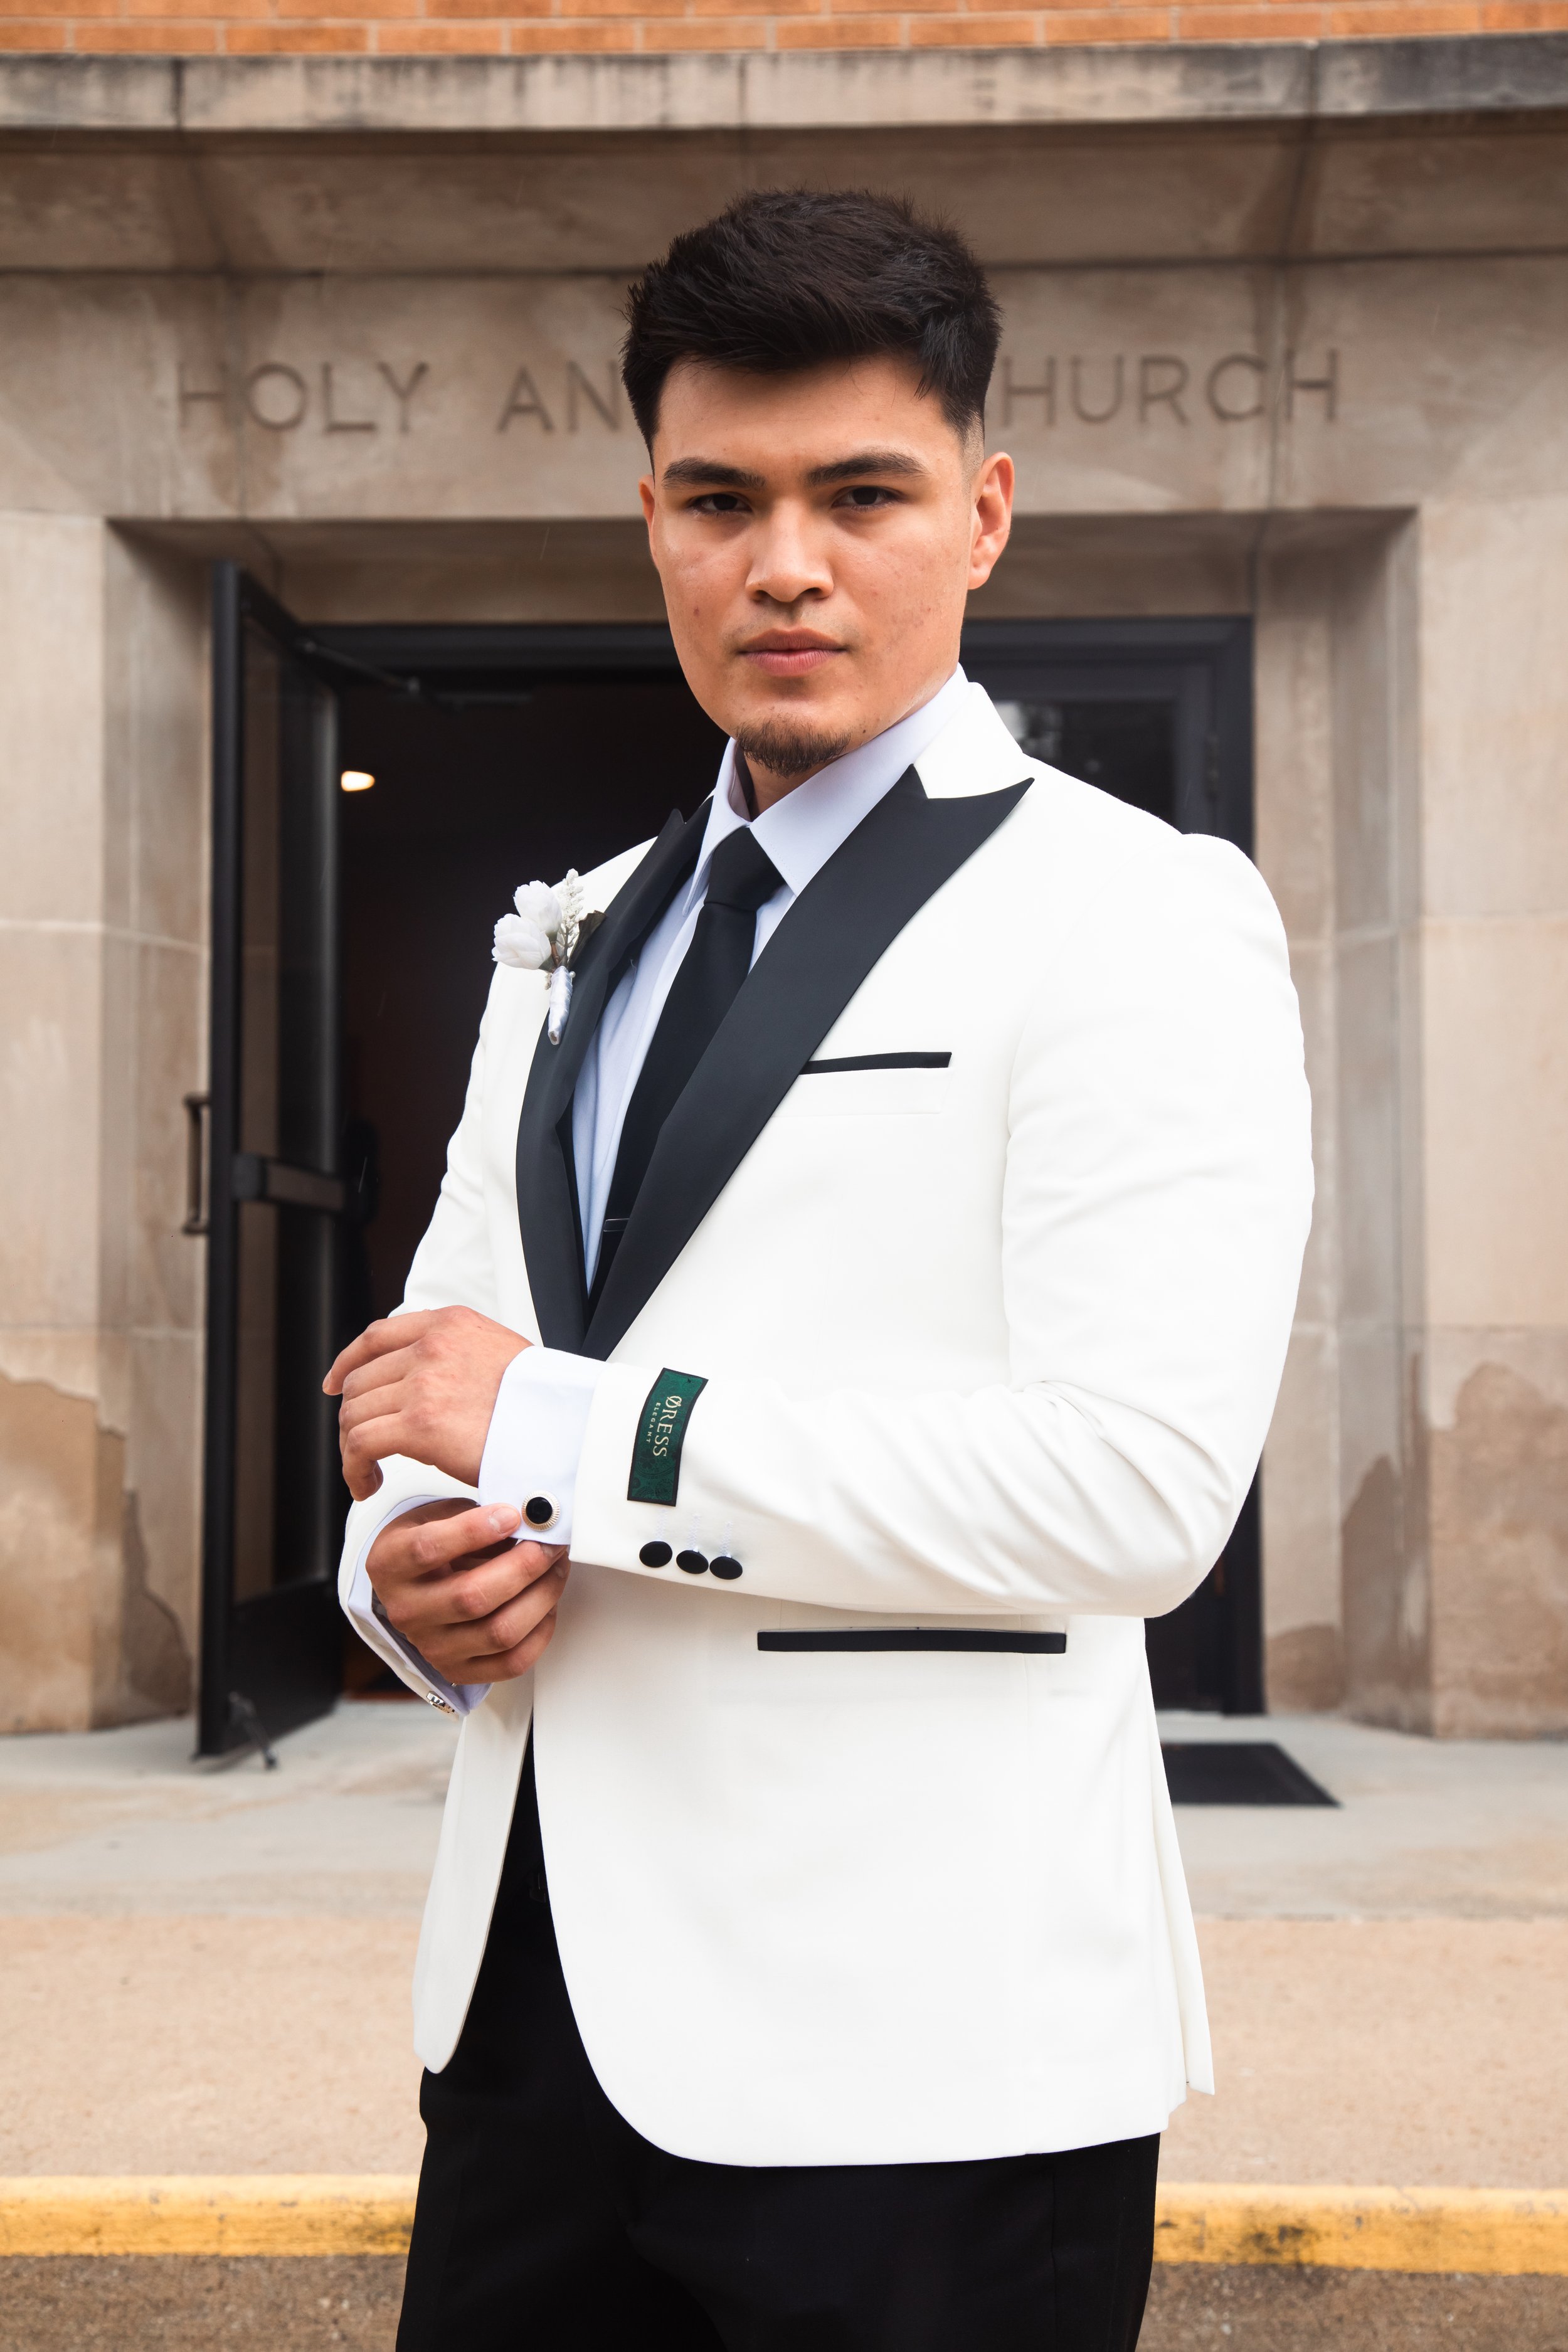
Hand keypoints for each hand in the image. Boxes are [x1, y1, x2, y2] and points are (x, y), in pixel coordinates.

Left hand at [323, 1307, 528, 1500]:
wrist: (570, 1425)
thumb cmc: (544, 1404)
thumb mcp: (500, 1353)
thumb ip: (461, 1356)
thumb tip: (434, 1379)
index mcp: (450, 1325)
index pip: (378, 1336)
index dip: (348, 1362)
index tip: (336, 1383)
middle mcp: (431, 1347)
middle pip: (361, 1380)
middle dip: (355, 1417)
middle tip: (365, 1447)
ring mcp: (423, 1383)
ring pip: (355, 1414)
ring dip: (353, 1448)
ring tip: (367, 1472)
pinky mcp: (419, 1425)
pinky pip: (360, 1445)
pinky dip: (354, 1468)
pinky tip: (366, 1483)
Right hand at [366, 1499, 568, 1685]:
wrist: (414, 1587)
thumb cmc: (431, 1544)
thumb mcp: (436, 1516)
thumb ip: (473, 1512)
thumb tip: (528, 1514)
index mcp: (390, 1565)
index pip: (427, 1549)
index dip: (473, 1531)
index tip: (511, 1515)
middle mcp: (406, 1611)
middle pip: (472, 1597)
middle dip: (524, 1566)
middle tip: (550, 1544)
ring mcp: (432, 1647)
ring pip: (499, 1632)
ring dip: (541, 1596)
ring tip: (556, 1568)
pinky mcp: (459, 1670)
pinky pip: (512, 1662)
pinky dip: (541, 1631)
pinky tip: (546, 1603)